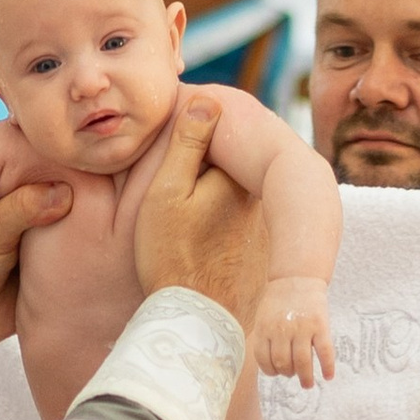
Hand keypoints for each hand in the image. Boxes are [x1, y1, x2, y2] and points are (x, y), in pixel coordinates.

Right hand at [133, 98, 268, 326]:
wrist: (197, 321)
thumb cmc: (172, 256)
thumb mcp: (167, 194)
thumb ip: (186, 145)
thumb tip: (207, 99)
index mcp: (237, 174)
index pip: (216, 131)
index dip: (184, 132)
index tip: (160, 143)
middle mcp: (257, 193)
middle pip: (224, 158)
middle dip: (198, 156)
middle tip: (166, 180)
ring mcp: (259, 219)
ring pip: (227, 184)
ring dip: (205, 182)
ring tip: (176, 209)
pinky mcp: (255, 241)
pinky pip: (231, 210)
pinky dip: (213, 209)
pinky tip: (192, 230)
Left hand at [252, 277, 335, 389]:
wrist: (298, 277)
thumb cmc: (279, 300)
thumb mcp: (263, 317)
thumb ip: (266, 338)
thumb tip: (271, 365)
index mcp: (265, 328)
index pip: (264, 359)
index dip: (269, 371)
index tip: (276, 373)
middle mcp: (282, 330)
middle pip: (283, 363)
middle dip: (287, 373)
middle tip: (292, 375)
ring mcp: (302, 328)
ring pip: (302, 362)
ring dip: (305, 378)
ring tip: (307, 384)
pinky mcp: (320, 325)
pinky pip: (324, 352)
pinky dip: (327, 367)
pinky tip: (328, 376)